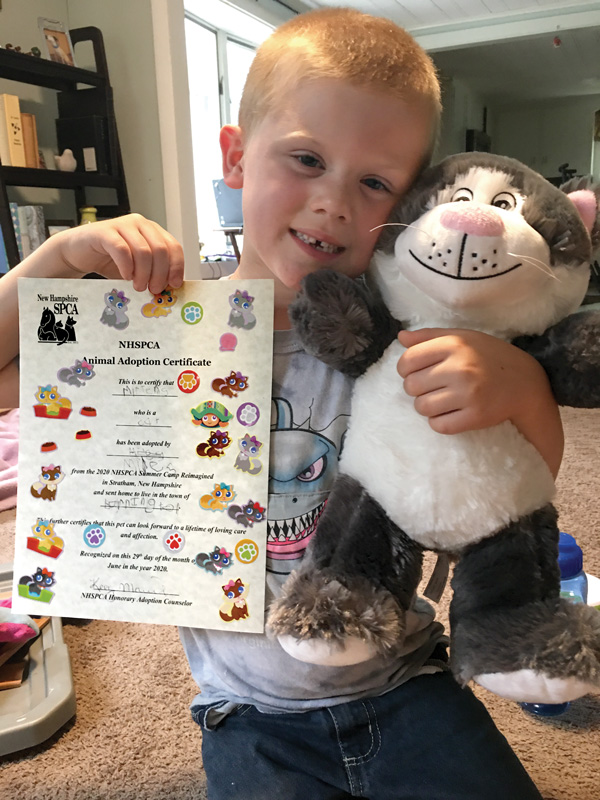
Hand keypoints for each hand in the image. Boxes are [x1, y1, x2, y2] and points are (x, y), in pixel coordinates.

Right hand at [56, 213, 183, 293]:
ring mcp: (122, 225)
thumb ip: (153, 274)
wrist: (78, 252)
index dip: (176, 267)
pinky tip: (125, 276)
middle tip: (153, 290)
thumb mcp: (137, 269)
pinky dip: (126, 267)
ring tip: (138, 286)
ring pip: (143, 251)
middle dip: (159, 274)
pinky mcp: (104, 231)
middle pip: (160, 250)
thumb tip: (170, 289)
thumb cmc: (110, 261)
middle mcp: (140, 224)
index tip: (173, 285)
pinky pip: (122, 250)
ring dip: (143, 273)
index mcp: (152, 231)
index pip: (173, 247)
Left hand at [397, 327, 552, 435]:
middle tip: (433, 387)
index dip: (406, 369)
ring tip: (442, 400)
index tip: (417, 372)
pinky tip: (450, 412)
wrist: (526, 382)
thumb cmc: (488, 356)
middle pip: (411, 386)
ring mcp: (469, 394)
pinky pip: (439, 425)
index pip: (408, 360)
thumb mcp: (462, 337)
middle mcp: (460, 368)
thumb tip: (401, 337)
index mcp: (454, 345)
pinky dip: (439, 422)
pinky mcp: (476, 417)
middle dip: (417, 388)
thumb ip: (429, 336)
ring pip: (422, 407)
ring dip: (427, 406)